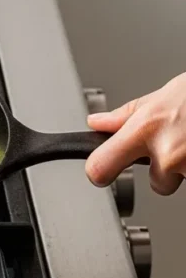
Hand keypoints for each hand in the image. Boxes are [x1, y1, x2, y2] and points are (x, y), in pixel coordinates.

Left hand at [87, 73, 185, 195]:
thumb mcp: (166, 95)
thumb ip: (129, 115)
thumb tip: (98, 124)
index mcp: (147, 128)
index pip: (100, 167)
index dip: (99, 172)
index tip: (101, 173)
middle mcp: (167, 151)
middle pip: (155, 182)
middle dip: (165, 169)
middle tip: (181, 144)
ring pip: (180, 182)